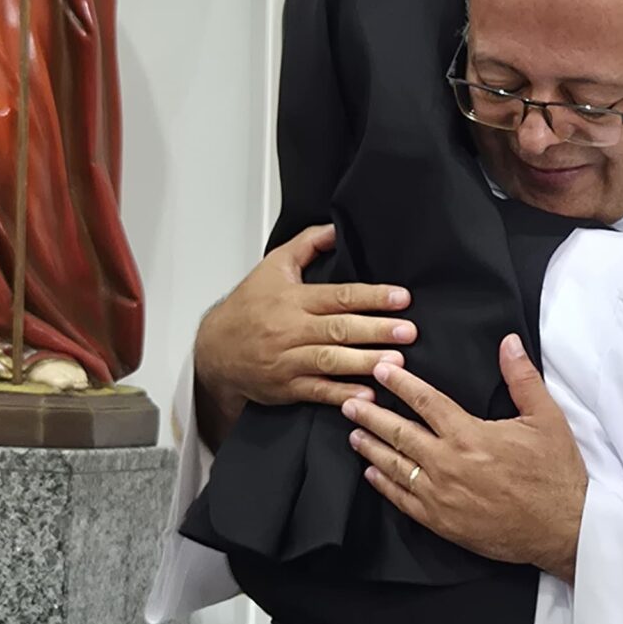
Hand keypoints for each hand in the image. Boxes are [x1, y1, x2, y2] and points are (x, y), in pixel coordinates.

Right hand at [194, 226, 416, 445]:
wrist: (214, 350)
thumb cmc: (247, 307)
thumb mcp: (273, 267)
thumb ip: (306, 245)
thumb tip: (336, 228)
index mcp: (292, 299)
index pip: (337, 296)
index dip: (371, 297)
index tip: (401, 298)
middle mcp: (291, 329)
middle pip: (338, 329)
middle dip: (376, 330)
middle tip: (408, 331)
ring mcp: (288, 360)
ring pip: (330, 361)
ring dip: (364, 361)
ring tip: (395, 361)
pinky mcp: (287, 387)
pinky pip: (317, 391)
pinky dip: (342, 394)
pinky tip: (367, 395)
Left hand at [346, 335, 587, 577]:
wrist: (561, 528)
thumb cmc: (555, 475)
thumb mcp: (547, 418)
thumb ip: (522, 378)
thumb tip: (508, 343)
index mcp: (469, 435)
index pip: (425, 402)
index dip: (400, 384)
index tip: (381, 371)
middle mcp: (447, 464)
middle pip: (399, 433)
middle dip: (370, 415)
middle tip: (350, 402)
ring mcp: (440, 495)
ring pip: (394, 466)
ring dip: (371, 447)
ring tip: (353, 434)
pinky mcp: (441, 522)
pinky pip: (402, 500)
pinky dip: (383, 484)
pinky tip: (371, 473)